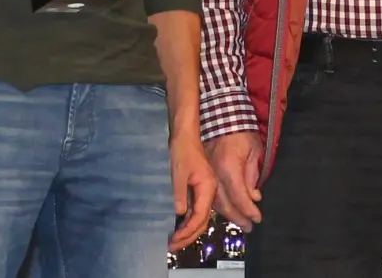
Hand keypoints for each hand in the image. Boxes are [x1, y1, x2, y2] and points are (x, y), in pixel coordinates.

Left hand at [167, 135, 217, 251]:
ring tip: (174, 242)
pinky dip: (186, 222)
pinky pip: (195, 211)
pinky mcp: (198, 190)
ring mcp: (204, 191)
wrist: (184, 135)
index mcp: (208, 188)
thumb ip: (179, 195)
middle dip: (188, 236)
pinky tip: (177, 228)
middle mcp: (209, 192)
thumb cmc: (182, 151)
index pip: (200, 216)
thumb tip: (178, 215)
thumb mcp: (178, 174)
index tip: (173, 240)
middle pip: (202, 221)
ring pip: (199, 218)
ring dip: (187, 231)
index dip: (187, 231)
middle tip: (172, 247)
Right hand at [205, 130, 263, 230]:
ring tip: (241, 222)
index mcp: (228, 167)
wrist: (220, 117)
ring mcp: (206, 174)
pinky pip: (210, 194)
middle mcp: (214, 174)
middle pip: (224, 203)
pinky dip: (219, 205)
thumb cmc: (242, 131)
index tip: (257, 219)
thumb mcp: (254, 150)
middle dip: (238, 217)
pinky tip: (228, 210)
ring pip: (215, 201)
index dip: (248, 210)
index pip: (239, 196)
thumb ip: (252, 175)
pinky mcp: (203, 173)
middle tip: (249, 227)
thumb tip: (254, 197)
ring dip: (228, 214)